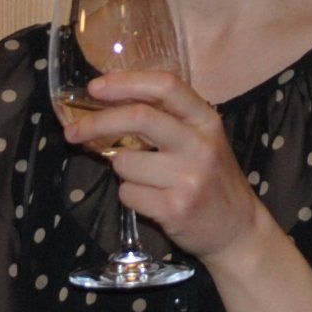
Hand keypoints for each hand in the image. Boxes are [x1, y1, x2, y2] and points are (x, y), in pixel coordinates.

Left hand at [68, 70, 270, 263]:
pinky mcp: (175, 209)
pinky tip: (151, 200)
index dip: (126, 82)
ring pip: (124, 162)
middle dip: (97, 123)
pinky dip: (129, 195)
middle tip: (73, 131)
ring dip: (121, 170)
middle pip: (139, 118)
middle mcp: (200, 146)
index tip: (95, 88)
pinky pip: (127, 193)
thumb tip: (107, 102)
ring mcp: (189, 179)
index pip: (166, 85)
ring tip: (144, 179)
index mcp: (206, 120)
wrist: (239, 229)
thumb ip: (167, 119)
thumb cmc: (211, 179)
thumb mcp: (201, 140)